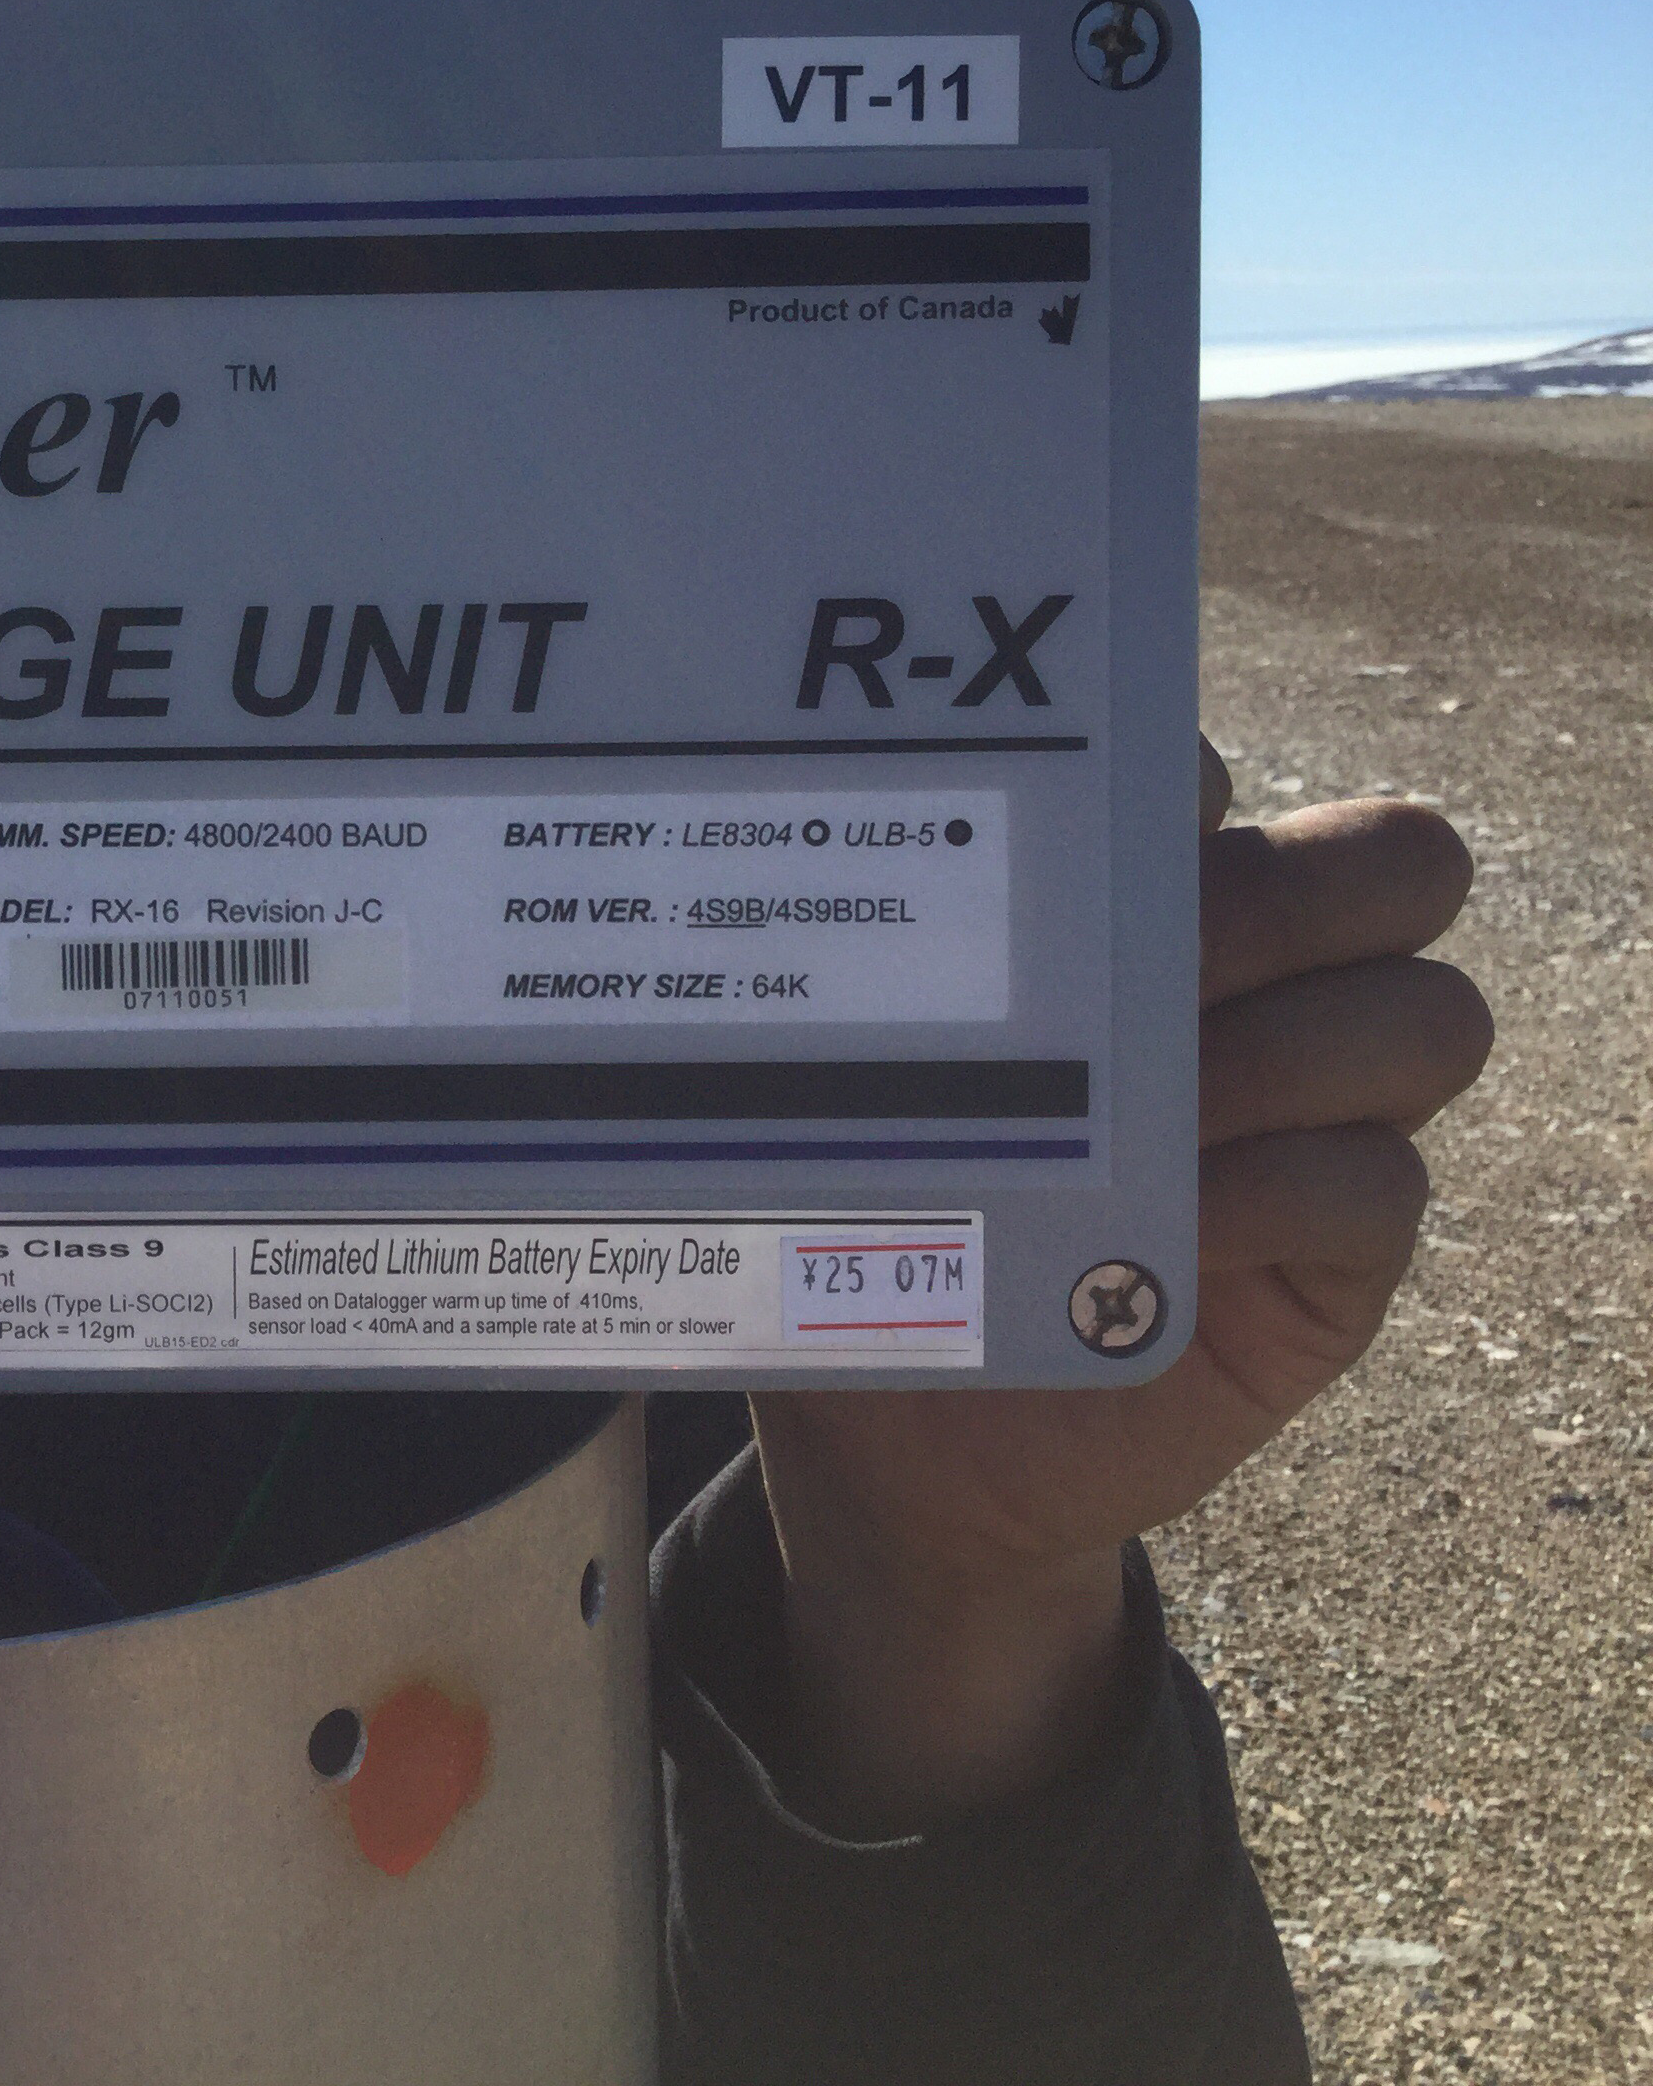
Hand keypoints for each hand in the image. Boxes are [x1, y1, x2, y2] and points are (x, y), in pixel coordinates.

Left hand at [750, 742, 1490, 1832]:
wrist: (901, 1439)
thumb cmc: (874, 1218)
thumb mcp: (856, 1092)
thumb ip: (884, 989)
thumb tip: (793, 870)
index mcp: (1144, 909)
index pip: (1215, 776)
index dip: (1165, 786)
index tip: (1063, 831)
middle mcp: (1257, 988)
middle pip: (1389, 864)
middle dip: (1288, 893)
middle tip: (1165, 961)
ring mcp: (1313, 1118)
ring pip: (1422, 1018)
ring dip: (1287, 1049)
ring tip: (1159, 1111)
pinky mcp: (1339, 1258)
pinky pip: (1382, 1183)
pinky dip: (1278, 1191)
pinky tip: (1172, 1221)